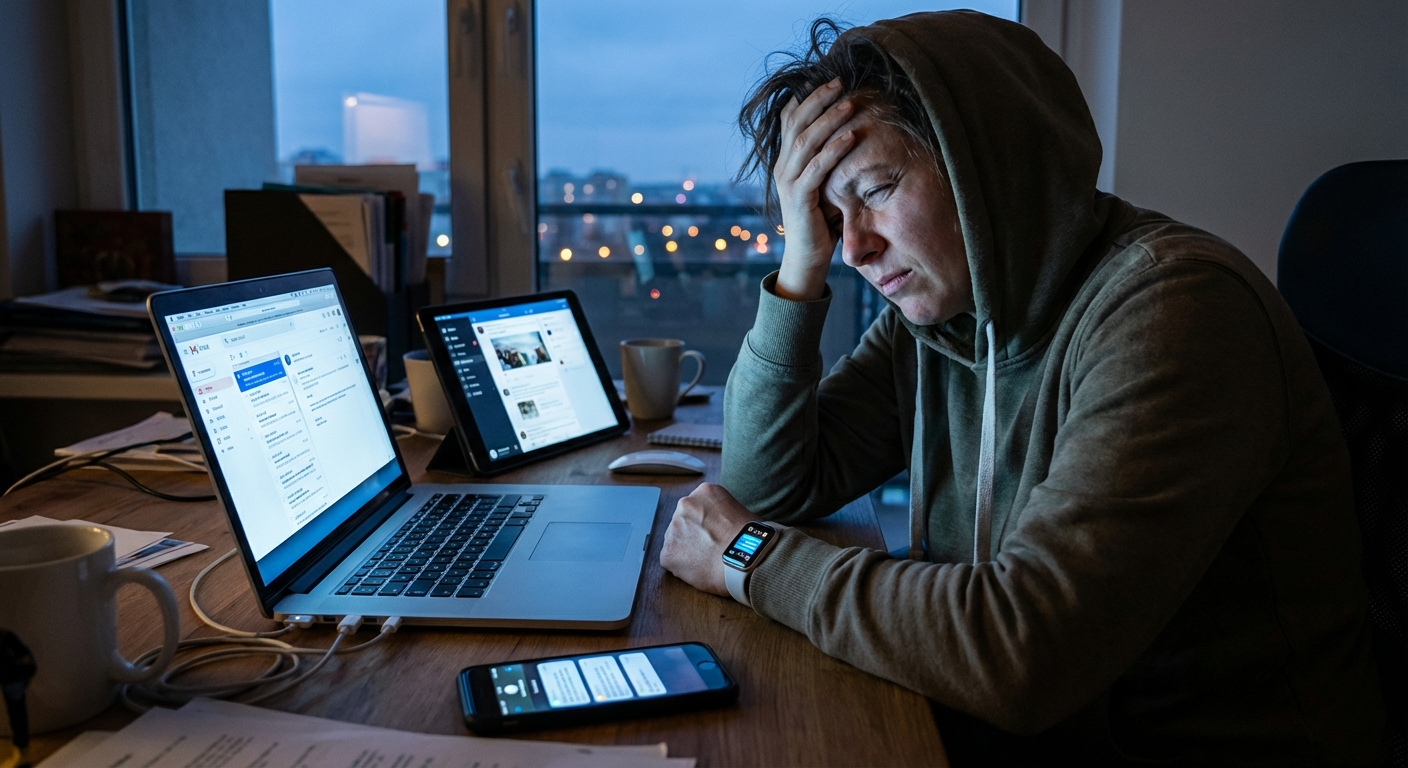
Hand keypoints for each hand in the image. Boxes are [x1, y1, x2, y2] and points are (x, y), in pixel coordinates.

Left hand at [659, 483, 766, 596]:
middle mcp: (685, 504)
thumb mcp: (739, 510)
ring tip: (708, 561)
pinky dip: (683, 568)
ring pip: (676, 541)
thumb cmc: (752, 539)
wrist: (748, 558)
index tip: (714, 534)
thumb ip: (721, 514)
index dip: (706, 524)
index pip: (698, 508)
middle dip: (694, 535)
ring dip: (687, 551)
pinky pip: (671, 561)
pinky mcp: (668, 552)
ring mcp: (674, 528)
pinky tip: (701, 570)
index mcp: (705, 492)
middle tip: (711, 548)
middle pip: (684, 522)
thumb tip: (718, 527)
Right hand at [773, 78, 857, 301]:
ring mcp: (788, 182)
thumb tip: (846, 132)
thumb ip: (825, 160)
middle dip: (818, 99)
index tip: (830, 80)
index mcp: (785, 160)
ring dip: (829, 119)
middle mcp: (782, 167)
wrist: (807, 258)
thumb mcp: (822, 183)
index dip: (807, 97)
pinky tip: (851, 136)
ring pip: (805, 141)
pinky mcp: (798, 198)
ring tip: (849, 103)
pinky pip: (816, 168)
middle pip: (795, 122)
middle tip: (840, 81)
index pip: (789, 119)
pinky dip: (834, 150)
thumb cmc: (820, 220)